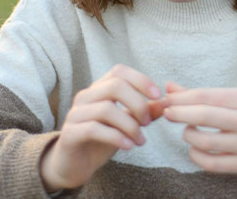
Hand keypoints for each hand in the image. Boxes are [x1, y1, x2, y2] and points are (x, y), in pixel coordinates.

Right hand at [39, 64, 164, 191]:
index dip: (140, 79)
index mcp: (99, 89)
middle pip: (115, 86)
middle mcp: (85, 97)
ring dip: (130, 125)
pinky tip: (128, 146)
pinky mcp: (70, 134)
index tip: (158, 95)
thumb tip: (166, 102)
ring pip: (106, 109)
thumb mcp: (127, 123)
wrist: (74, 164)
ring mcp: (75, 114)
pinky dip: (116, 137)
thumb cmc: (103, 139)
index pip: (119, 71)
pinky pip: (94, 129)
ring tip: (141, 140)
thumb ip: (145, 111)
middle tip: (148, 122)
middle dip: (138, 103)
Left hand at [162, 82, 236, 177]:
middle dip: (180, 113)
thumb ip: (201, 94)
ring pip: (206, 142)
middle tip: (167, 112)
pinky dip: (196, 156)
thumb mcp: (235, 97)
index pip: (207, 96)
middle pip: (205, 116)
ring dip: (188, 135)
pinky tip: (194, 149)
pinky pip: (211, 164)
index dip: (182, 98)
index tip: (167, 99)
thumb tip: (169, 88)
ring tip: (187, 131)